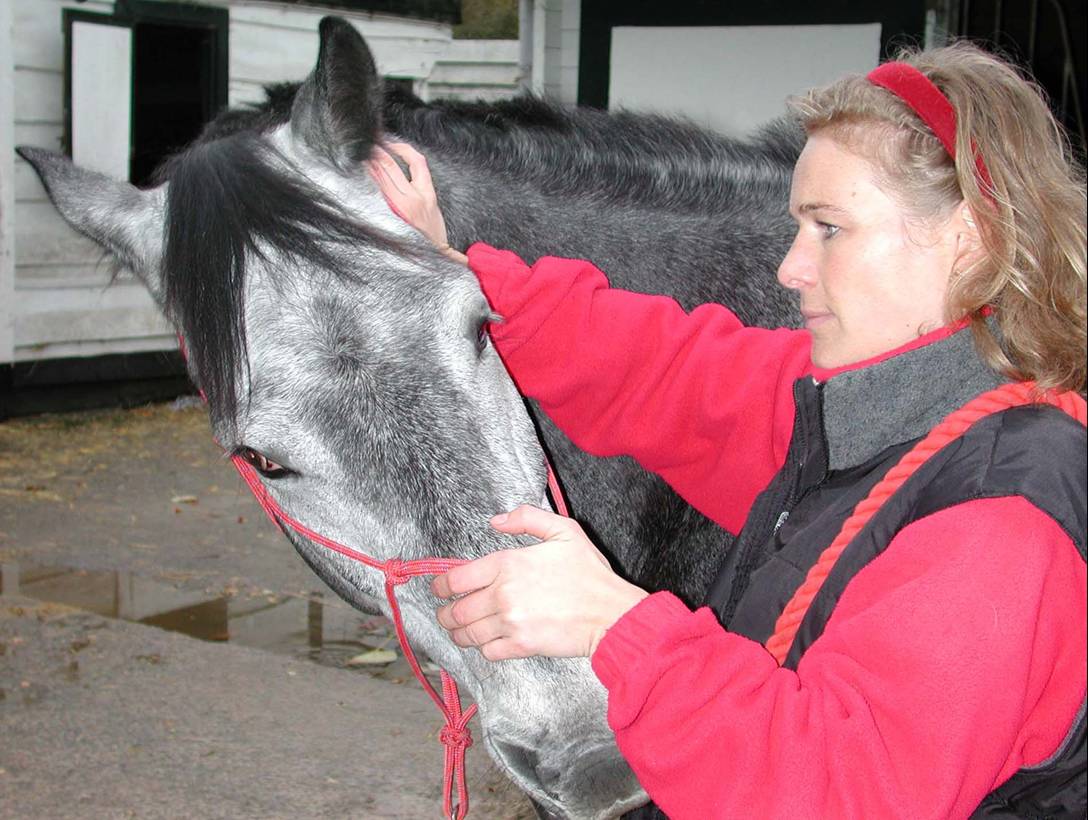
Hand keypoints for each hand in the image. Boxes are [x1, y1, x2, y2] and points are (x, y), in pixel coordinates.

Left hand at [368, 142, 465, 263]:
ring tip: (361, 152)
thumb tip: (397, 173)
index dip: (403, 149)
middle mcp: (414, 199)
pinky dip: (369, 181)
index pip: (417, 162)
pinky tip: (361, 174)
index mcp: (428, 195)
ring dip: (370, 163)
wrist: (433, 259)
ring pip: (382, 177)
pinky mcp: (390, 217)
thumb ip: (419, 191)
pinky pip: (377, 193)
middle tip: (369, 139)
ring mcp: (400, 208)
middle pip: (393, 166)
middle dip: (379, 150)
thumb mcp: (433, 210)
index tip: (392, 143)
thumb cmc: (432, 236)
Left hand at [432, 505, 648, 659]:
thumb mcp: (564, 531)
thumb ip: (527, 518)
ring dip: (458, 633)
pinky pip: (488, 652)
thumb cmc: (589, 573)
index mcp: (507, 564)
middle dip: (445, 614)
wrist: (611, 614)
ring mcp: (510, 623)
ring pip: (467, 633)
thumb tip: (496, 521)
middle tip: (446, 614)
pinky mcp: (521, 647)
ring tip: (459, 631)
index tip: (439, 590)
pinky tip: (487, 642)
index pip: (455, 579)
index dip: (440, 587)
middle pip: (456, 610)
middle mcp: (502, 594)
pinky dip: (483, 648)